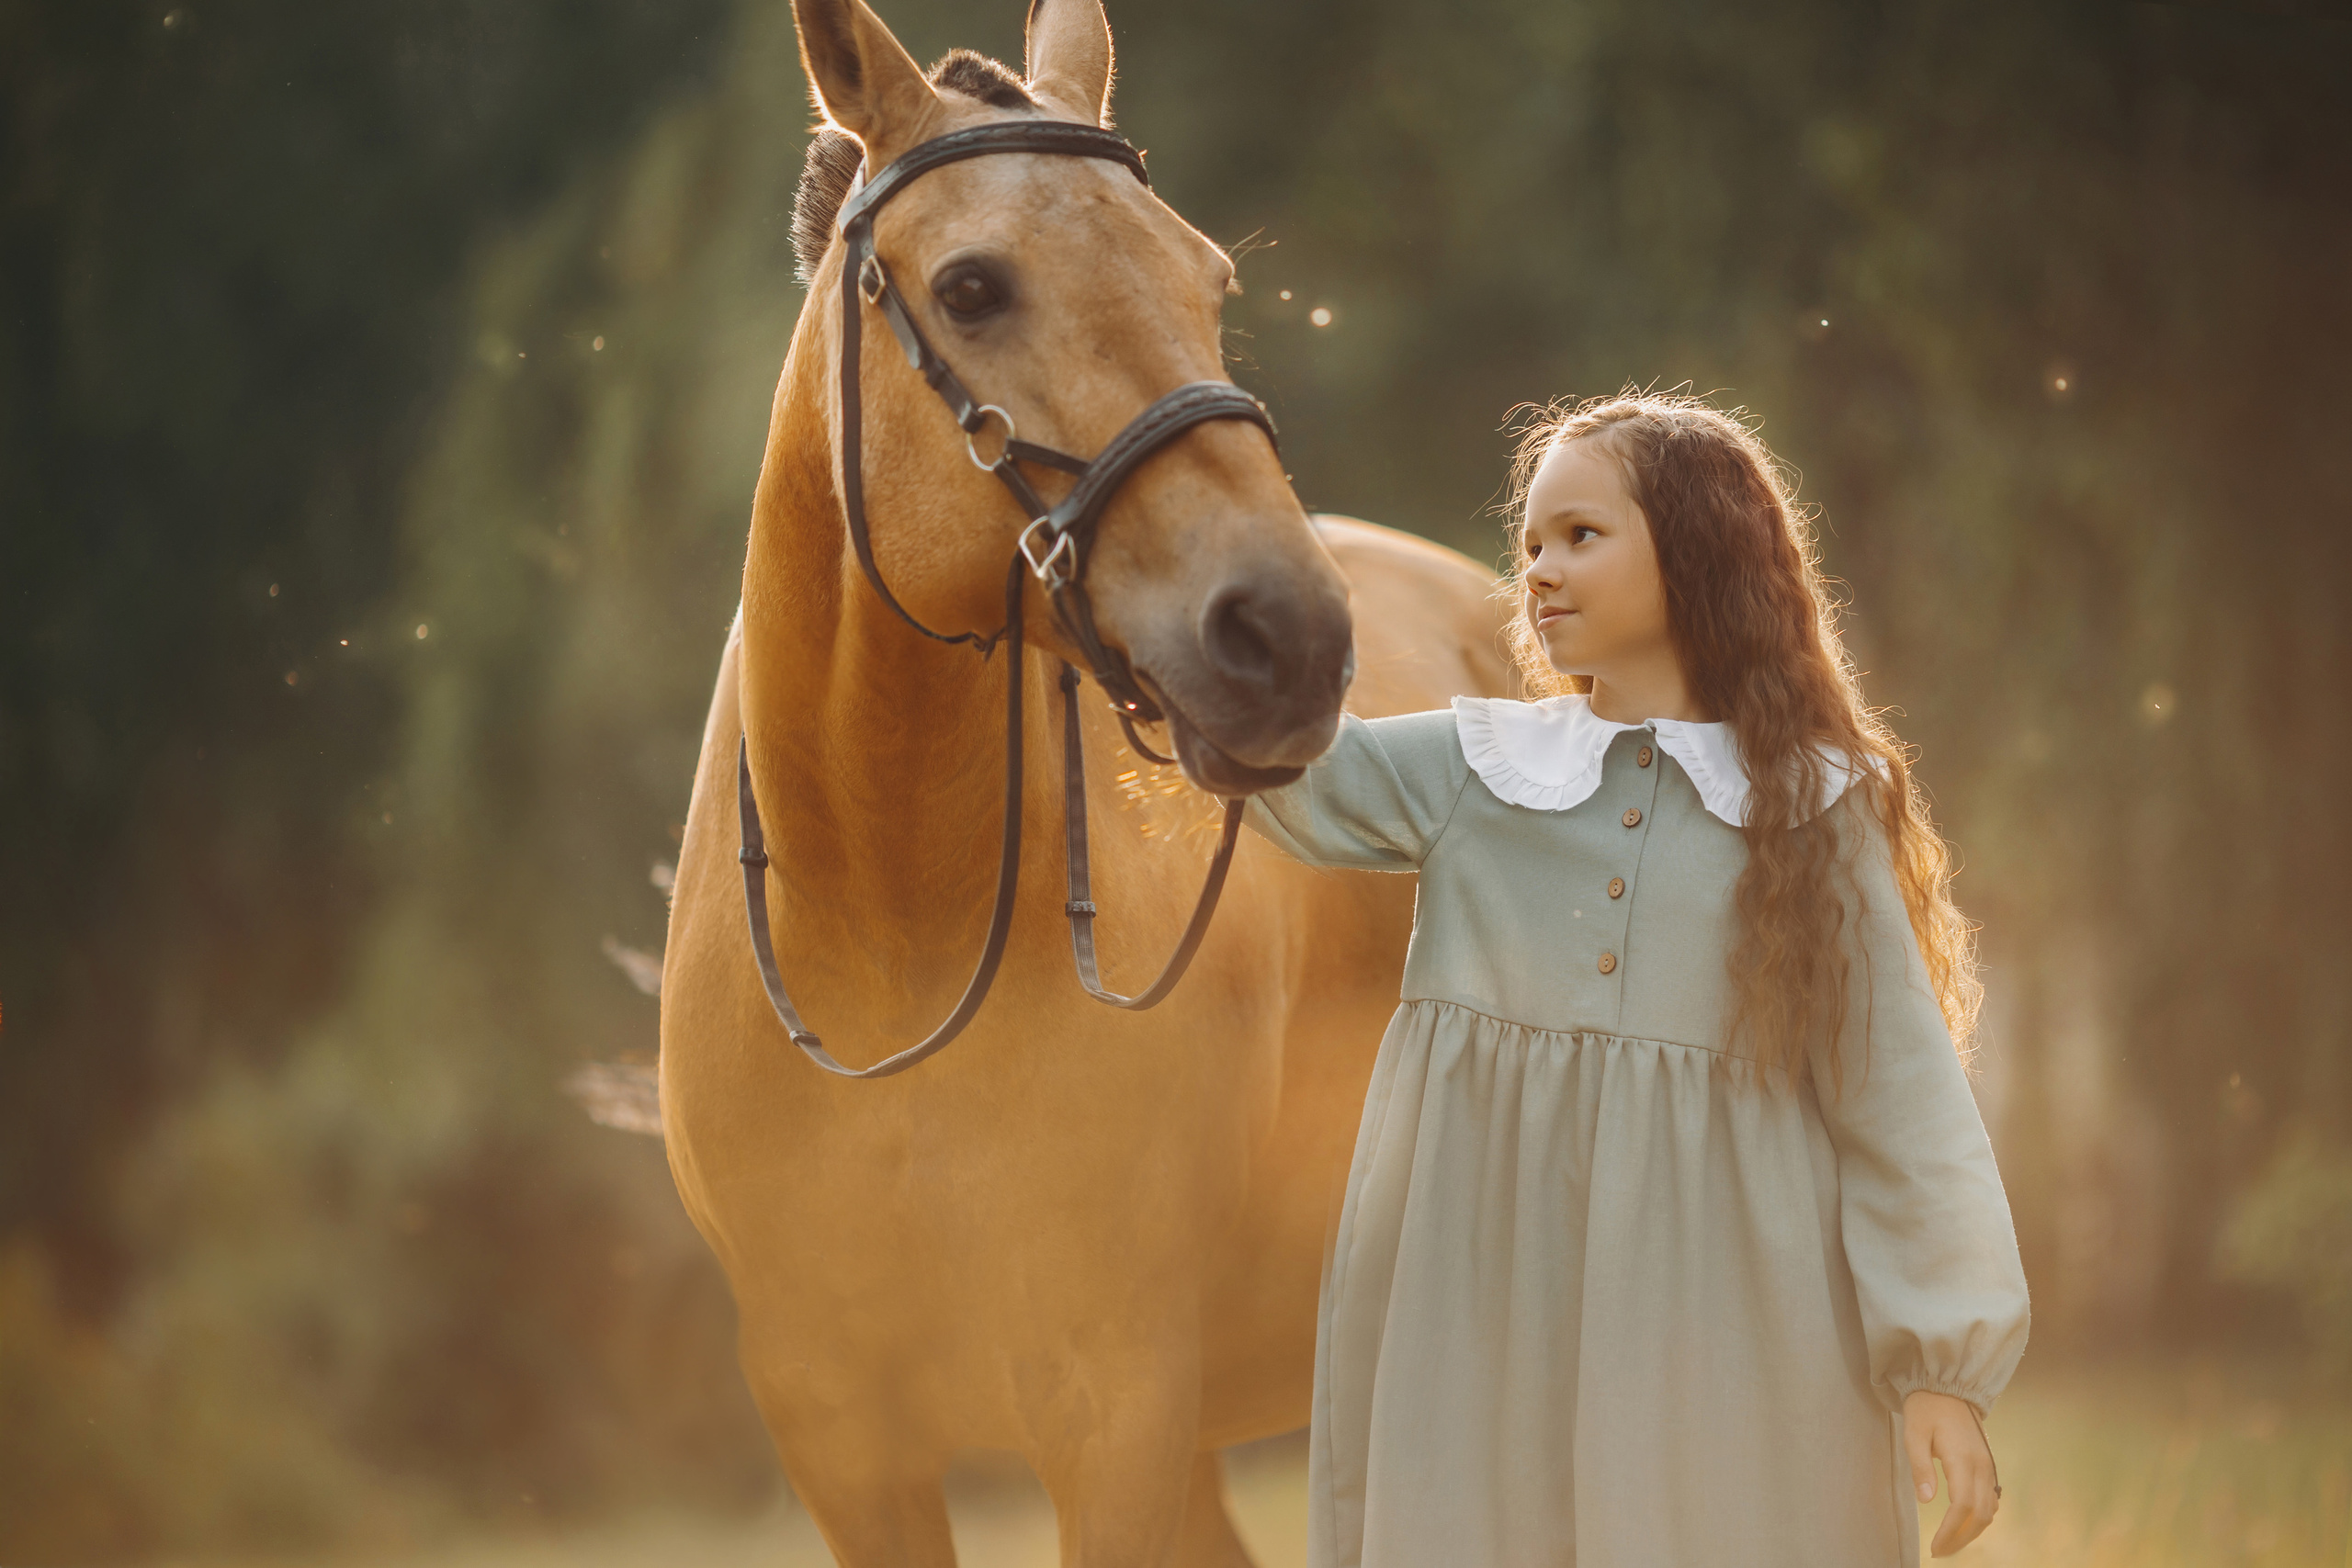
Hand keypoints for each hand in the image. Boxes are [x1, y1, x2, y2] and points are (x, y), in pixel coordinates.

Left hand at [1904, 1388, 1999, 1556]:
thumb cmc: (1926, 1410)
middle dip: (1961, 1538)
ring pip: (1989, 1510)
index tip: (1935, 1546)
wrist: (1948, 1388)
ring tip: (1950, 1543)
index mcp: (1963, 1460)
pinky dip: (1980, 1518)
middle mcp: (1982, 1466)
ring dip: (1972, 1532)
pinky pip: (1991, 1499)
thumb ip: (1921, 1467)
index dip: (1950, 1531)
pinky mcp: (1988, 1466)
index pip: (1962, 1507)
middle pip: (1979, 1515)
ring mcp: (1988, 1466)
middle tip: (1941, 1551)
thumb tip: (1927, 1500)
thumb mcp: (1914, 1434)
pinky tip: (1965, 1524)